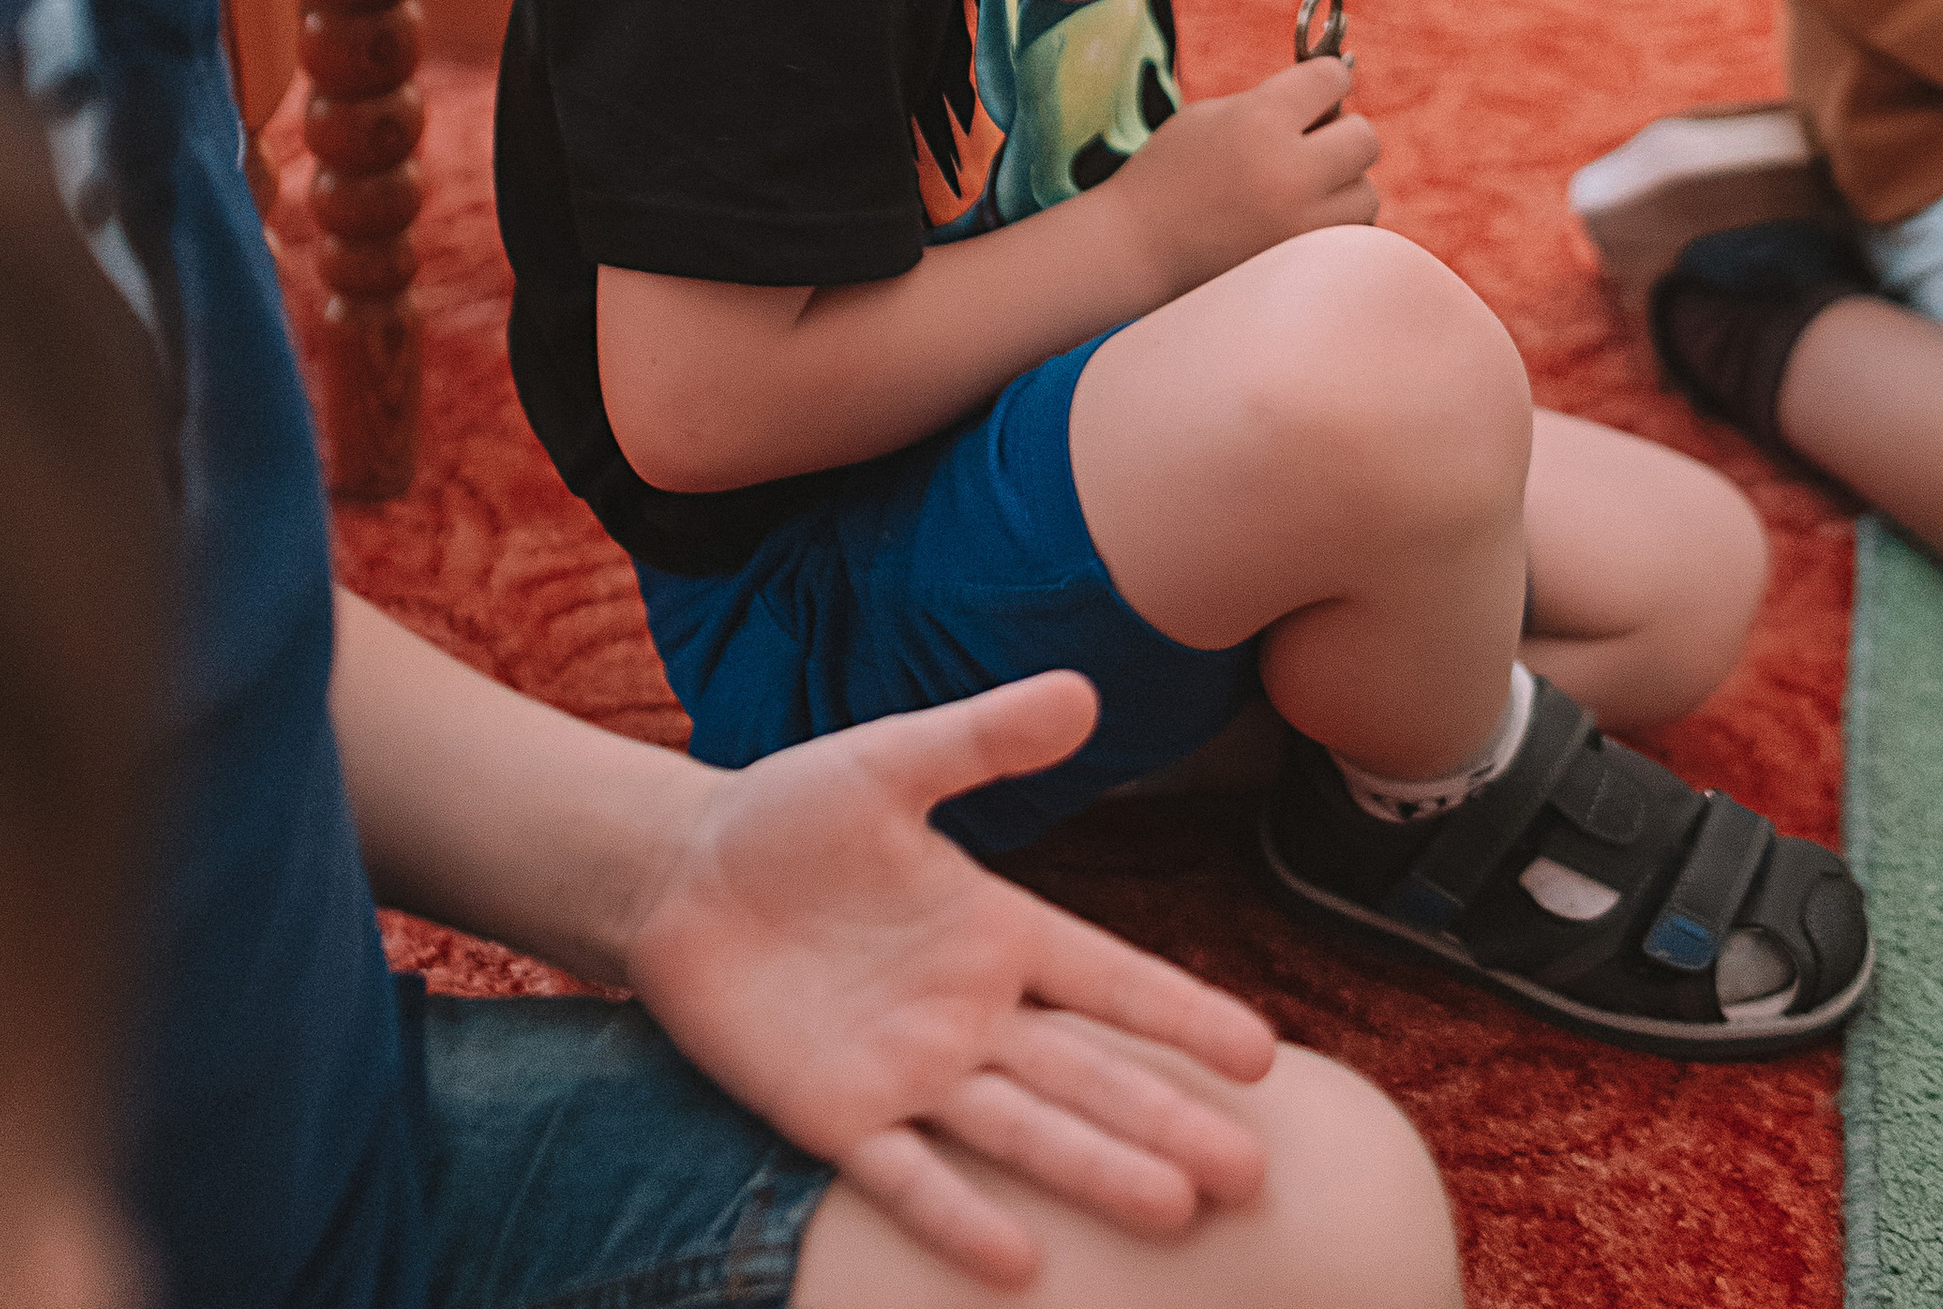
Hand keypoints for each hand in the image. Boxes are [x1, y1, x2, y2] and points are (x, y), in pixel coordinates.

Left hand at [620, 672, 1274, 1289]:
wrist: (678, 874)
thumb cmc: (790, 815)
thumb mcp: (889, 762)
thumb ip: (983, 739)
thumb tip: (1085, 690)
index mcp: (995, 931)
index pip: (1110, 980)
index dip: (1182, 1015)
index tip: (1264, 1058)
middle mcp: (969, 1014)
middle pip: (1088, 1074)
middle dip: (1169, 1120)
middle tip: (1252, 1175)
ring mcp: (908, 1072)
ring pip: (1020, 1130)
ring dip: (1095, 1170)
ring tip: (1174, 1210)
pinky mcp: (835, 1116)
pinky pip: (907, 1175)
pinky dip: (959, 1216)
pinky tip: (1019, 1260)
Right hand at [1115, 54, 1380, 301]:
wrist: (1136, 247)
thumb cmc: (1171, 172)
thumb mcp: (1213, 115)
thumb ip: (1275, 102)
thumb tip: (1338, 94)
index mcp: (1260, 120)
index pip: (1331, 80)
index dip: (1327, 79)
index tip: (1319, 89)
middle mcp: (1290, 172)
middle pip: (1365, 137)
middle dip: (1342, 133)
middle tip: (1312, 141)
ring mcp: (1301, 224)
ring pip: (1366, 192)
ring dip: (1342, 184)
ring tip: (1300, 188)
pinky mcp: (1303, 264)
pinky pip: (1350, 235)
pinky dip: (1334, 224)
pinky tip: (1297, 219)